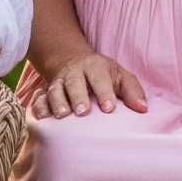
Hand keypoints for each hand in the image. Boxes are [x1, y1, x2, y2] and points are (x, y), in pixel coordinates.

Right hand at [27, 50, 147, 120]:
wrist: (73, 62)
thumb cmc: (103, 75)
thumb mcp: (120, 76)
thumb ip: (132, 91)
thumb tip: (143, 109)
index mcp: (95, 66)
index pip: (99, 77)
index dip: (104, 92)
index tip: (109, 108)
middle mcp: (74, 72)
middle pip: (74, 82)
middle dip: (78, 96)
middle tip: (82, 112)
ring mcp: (59, 81)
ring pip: (55, 89)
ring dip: (57, 102)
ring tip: (62, 115)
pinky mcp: (46, 91)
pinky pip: (39, 98)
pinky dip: (39, 107)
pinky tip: (43, 118)